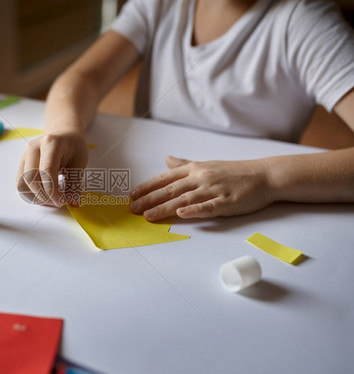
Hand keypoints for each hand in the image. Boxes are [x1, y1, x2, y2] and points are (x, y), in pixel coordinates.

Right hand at [16, 130, 87, 206]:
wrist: (63, 134)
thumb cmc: (73, 147)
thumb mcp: (80, 162)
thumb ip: (74, 182)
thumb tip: (72, 202)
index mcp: (50, 143)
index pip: (46, 171)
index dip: (52, 190)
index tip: (62, 202)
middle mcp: (33, 147)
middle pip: (30, 178)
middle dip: (44, 196)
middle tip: (58, 202)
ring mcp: (24, 155)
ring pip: (22, 183)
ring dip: (35, 197)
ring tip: (51, 200)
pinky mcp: (21, 163)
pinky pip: (20, 183)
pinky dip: (30, 194)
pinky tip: (44, 195)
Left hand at [129, 156, 273, 219]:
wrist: (264, 175)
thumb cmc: (234, 172)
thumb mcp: (206, 164)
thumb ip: (185, 164)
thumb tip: (166, 159)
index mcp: (194, 169)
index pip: (165, 178)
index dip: (147, 187)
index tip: (132, 195)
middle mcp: (200, 177)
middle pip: (170, 190)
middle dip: (149, 200)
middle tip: (132, 209)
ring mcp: (213, 189)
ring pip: (183, 200)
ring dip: (163, 208)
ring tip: (148, 216)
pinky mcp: (226, 202)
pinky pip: (207, 207)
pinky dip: (194, 211)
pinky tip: (181, 215)